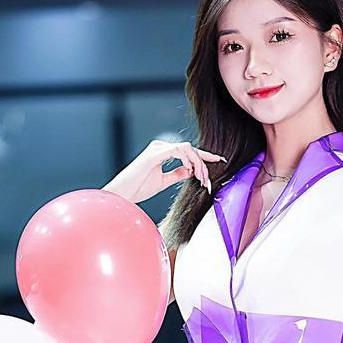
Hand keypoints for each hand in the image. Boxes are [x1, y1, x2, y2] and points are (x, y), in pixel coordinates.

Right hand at [102, 139, 226, 203]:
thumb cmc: (138, 188)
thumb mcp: (164, 181)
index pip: (187, 151)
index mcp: (162, 152)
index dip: (204, 155)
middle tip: (207, 181)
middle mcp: (160, 147)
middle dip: (203, 164)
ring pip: (187, 148)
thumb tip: (192, 171)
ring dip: (198, 163)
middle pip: (190, 149)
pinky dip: (187, 160)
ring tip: (201, 179)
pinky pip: (177, 151)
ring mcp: (157, 149)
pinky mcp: (154, 154)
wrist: (122, 194)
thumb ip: (178, 174)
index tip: (219, 160)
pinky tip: (190, 171)